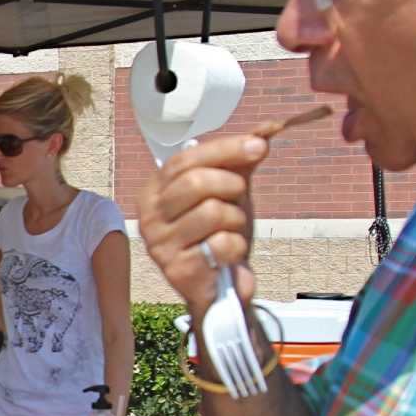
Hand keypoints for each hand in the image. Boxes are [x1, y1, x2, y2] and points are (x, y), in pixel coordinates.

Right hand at [137, 124, 276, 313]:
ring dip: (236, 221)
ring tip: (230, 232)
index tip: (259, 146)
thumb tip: (266, 130)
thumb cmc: (220, 233)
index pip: (185, 159)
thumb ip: (240, 161)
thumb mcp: (228, 192)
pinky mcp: (177, 271)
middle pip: (196, 182)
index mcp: (155, 191)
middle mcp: (149, 216)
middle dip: (231, 186)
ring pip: (212, 212)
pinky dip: (235, 247)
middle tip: (239, 198)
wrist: (222, 285)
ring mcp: (160, 245)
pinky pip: (221, 244)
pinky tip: (227, 256)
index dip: (225, 149)